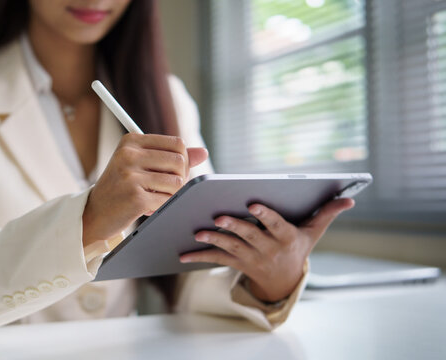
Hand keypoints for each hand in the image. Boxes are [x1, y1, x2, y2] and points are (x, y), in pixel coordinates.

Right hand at [83, 133, 208, 245]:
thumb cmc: (122, 186)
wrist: (95, 213)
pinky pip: (168, 200)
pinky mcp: (135, 198)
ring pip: (177, 183)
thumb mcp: (142, 164)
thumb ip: (172, 157)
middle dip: (180, 178)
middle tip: (166, 188)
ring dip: (172, 194)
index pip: (177, 144)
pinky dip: (162, 206)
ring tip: (156, 197)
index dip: (183, 160)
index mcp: (131, 141)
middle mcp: (128, 155)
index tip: (171, 172)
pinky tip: (148, 207)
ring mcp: (130, 176)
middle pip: (180, 162)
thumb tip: (204, 152)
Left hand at [179, 198, 354, 302]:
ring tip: (198, 233)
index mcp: (285, 237)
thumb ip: (327, 214)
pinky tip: (182, 253)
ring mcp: (250, 258)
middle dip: (234, 226)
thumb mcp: (313, 233)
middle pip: (249, 236)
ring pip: (230, 248)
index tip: (254, 203)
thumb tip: (350, 198)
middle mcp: (267, 249)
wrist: (282, 280)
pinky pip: (216, 260)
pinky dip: (198, 257)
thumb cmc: (297, 247)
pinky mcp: (235, 263)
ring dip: (213, 241)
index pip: (275, 224)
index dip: (265, 215)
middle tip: (219, 216)